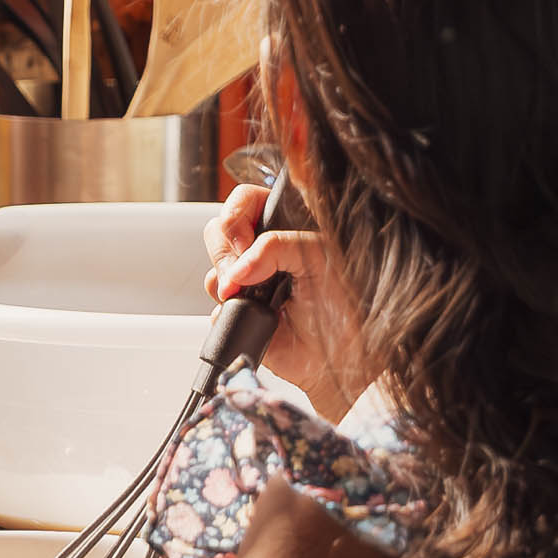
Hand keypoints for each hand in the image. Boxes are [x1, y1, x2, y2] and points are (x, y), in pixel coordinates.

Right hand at [204, 180, 370, 416]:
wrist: (340, 357)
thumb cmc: (343, 306)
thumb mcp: (317, 257)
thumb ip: (277, 247)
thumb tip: (239, 267)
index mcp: (285, 227)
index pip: (247, 200)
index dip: (237, 213)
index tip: (245, 240)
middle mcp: (263, 251)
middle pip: (220, 230)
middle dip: (226, 250)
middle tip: (243, 271)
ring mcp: (248, 282)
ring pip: (213, 265)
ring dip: (224, 280)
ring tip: (255, 296)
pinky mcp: (239, 312)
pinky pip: (214, 306)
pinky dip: (226, 310)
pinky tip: (255, 315)